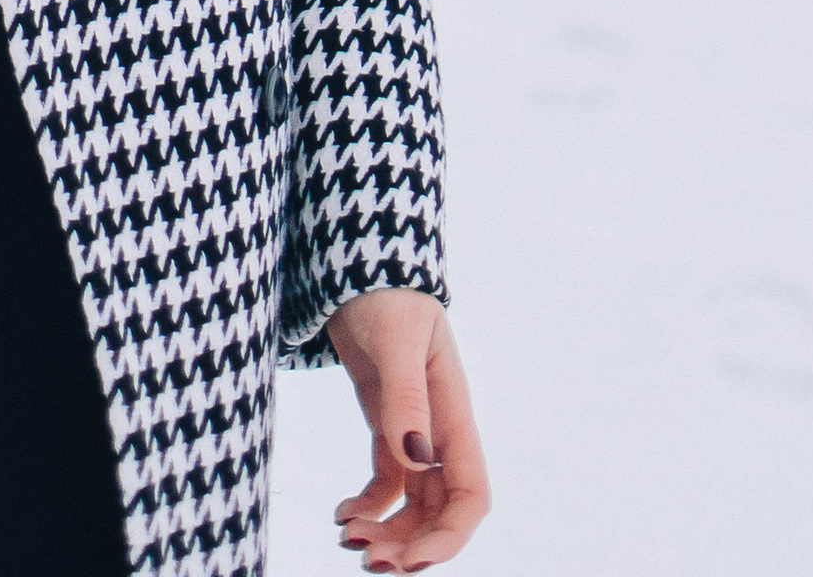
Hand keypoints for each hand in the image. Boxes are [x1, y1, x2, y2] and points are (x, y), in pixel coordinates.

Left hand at [324, 291, 489, 568]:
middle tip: (367, 561)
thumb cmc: (384, 292)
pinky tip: (341, 514)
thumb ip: (405, 396)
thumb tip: (416, 458)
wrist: (358, 266)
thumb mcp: (395, 337)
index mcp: (453, 412)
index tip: (409, 560)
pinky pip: (386, 484)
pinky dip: (367, 507)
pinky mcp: (385, 425)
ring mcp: (412, 431)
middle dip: (411, 545)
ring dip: (388, 532)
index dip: (448, 537)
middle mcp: (438, 430)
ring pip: (412, 505)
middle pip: (440, 511)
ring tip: (348, 541)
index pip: (471, 494)